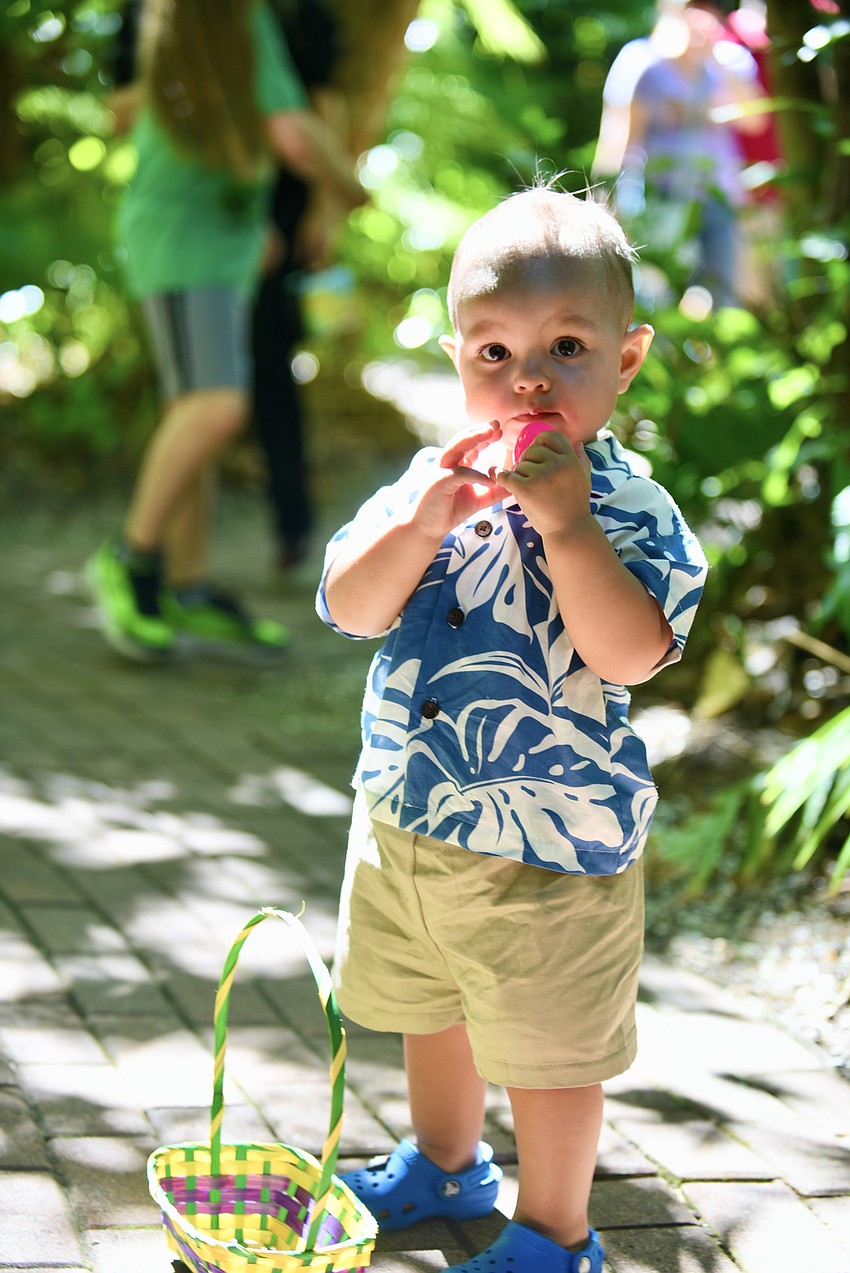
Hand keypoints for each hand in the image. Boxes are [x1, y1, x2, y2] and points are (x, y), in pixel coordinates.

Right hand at [411, 421, 508, 538]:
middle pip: (463, 440)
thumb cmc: (450, 510)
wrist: (429, 526)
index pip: (471, 445)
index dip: (485, 436)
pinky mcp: (439, 482)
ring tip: (490, 433)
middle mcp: (448, 463)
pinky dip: (475, 475)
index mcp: (457, 464)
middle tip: (497, 424)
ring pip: (457, 448)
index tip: (500, 431)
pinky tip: (488, 480)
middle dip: (480, 430)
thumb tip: (514, 486)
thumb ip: (494, 492)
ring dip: (474, 439)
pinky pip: (459, 473)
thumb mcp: (478, 500)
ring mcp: (442, 470)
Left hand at [495, 431, 592, 537]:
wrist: (568, 530)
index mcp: (570, 459)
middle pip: (532, 451)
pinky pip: (506, 476)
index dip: (541, 442)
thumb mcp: (584, 478)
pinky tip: (496, 475)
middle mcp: (557, 464)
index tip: (537, 453)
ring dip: (520, 475)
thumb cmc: (575, 505)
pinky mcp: (525, 489)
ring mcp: (541, 476)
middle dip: (528, 461)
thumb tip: (576, 442)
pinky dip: (499, 475)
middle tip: (530, 476)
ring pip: (520, 465)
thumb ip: (580, 459)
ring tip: (529, 489)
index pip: (550, 437)